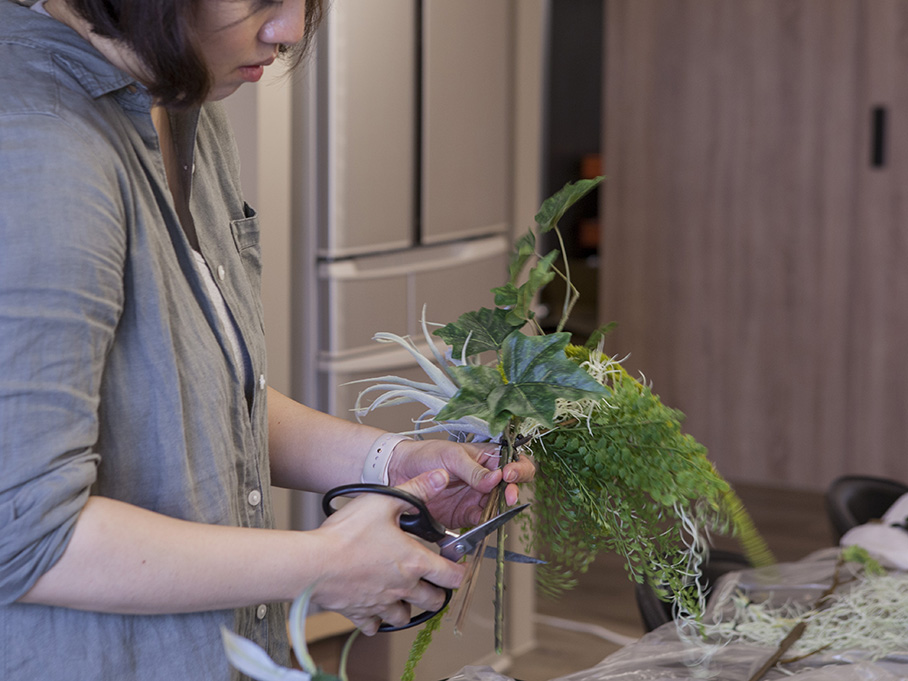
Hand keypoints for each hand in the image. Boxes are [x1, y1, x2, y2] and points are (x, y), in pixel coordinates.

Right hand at [309, 469, 464, 634]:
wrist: (313, 564)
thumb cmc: (347, 535)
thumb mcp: (384, 501)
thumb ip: (416, 490)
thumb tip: (440, 478)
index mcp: (414, 562)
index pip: (452, 576)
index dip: (459, 572)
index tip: (457, 568)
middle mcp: (402, 587)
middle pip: (433, 601)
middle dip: (437, 593)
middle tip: (433, 583)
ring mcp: (381, 604)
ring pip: (405, 617)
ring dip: (408, 608)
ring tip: (404, 595)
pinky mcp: (359, 613)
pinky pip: (374, 625)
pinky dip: (377, 620)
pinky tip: (373, 607)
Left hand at [388, 439, 535, 528]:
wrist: (399, 471)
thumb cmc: (426, 454)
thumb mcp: (451, 456)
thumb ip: (474, 470)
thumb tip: (495, 479)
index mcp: (486, 458)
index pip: (513, 462)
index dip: (518, 469)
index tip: (509, 475)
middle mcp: (486, 479)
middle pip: (511, 487)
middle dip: (513, 492)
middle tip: (508, 496)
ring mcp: (476, 497)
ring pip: (499, 507)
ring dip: (500, 510)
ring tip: (495, 510)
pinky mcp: (465, 514)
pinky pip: (482, 521)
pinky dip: (485, 524)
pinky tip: (482, 521)